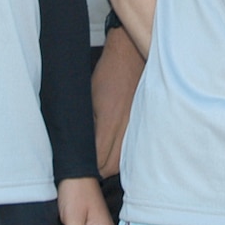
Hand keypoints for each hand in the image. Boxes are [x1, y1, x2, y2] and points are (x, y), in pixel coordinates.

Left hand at [92, 28, 144, 176]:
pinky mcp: (144, 123)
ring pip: (125, 161)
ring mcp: (137, 125)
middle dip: (99, 171)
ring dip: (112, 165)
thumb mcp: (88, 96)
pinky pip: (134, 148)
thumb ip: (87, 124)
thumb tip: (81, 146)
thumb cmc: (108, 72)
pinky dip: (124, 155)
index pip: (98, 159)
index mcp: (109, 119)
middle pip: (112, 166)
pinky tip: (116, 151)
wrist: (132, 54)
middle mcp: (126, 126)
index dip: (87, 167)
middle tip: (88, 167)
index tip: (79, 167)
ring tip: (101, 161)